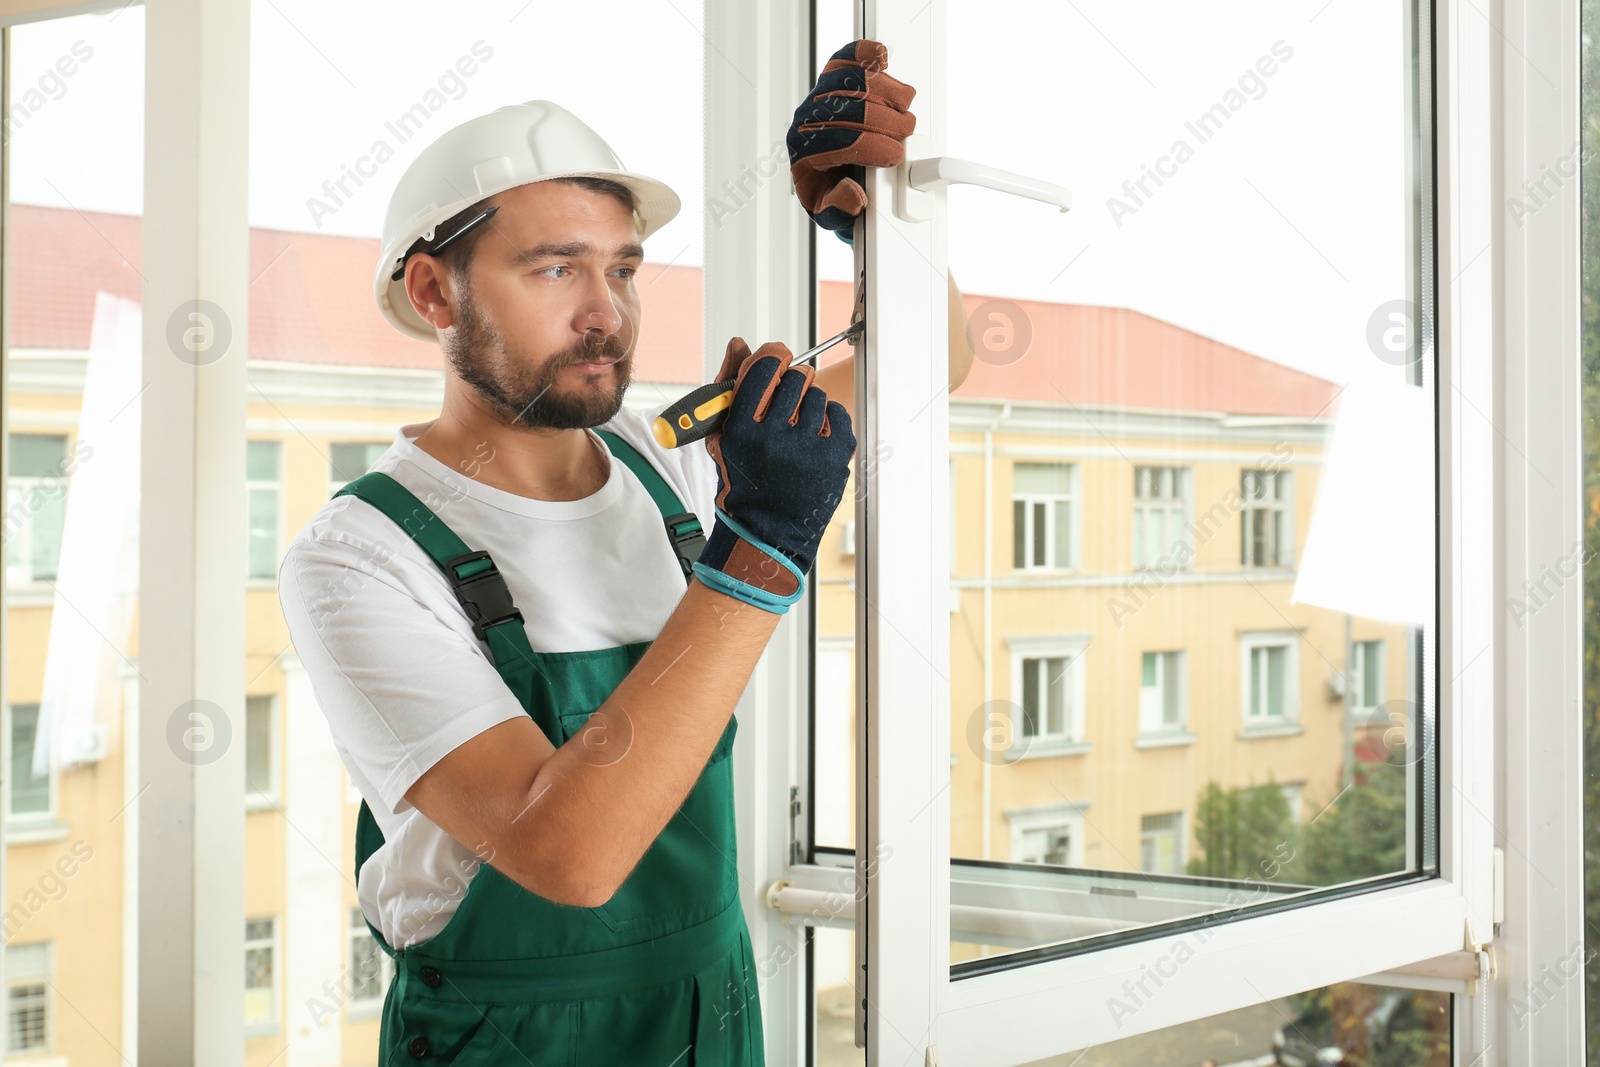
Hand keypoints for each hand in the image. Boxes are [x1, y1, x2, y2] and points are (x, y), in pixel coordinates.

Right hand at [694, 337, 856, 612]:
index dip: (773, 355)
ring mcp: (809, 448)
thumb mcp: (721, 435)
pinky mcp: (835, 456)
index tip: (776, 359)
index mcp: (742, 428)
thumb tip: (741, 343)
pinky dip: (829, 420)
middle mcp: (775, 436)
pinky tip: (815, 437)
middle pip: (796, 377)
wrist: (766, 532)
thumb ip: (729, 385)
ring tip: (798, 430)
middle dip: (791, 384)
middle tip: (785, 404)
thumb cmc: (742, 482)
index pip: (766, 366)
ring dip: (808, 405)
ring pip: (818, 396)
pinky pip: (839, 413)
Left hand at [787, 39, 917, 243]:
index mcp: (803, 151)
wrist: (823, 168)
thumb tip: (854, 196)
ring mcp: (819, 94)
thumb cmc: (827, 190)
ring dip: (887, 93)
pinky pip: (846, 57)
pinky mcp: (832, 76)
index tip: (895, 156)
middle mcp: (807, 118)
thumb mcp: (829, 213)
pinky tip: (882, 60)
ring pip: (853, 80)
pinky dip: (866, 54)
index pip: (839, 142)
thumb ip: (840, 210)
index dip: (873, 148)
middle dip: (886, 123)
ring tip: (904, 110)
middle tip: (904, 136)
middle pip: (851, 110)